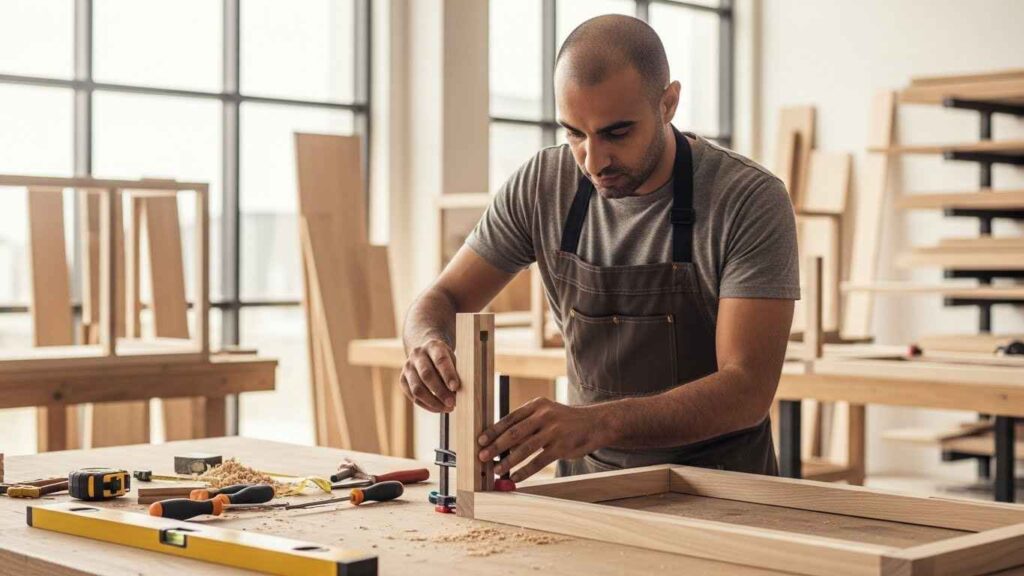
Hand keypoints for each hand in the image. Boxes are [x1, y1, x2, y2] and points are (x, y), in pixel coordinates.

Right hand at [400, 338, 460, 412]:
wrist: (427, 353)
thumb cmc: (445, 360)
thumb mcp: (453, 360)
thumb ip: (455, 373)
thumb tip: (459, 393)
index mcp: (433, 346)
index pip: (440, 360)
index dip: (448, 374)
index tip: (456, 387)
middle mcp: (417, 354)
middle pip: (426, 375)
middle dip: (440, 391)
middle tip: (452, 403)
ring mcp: (407, 367)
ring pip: (417, 389)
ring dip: (433, 402)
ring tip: (447, 408)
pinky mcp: (403, 379)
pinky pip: (413, 397)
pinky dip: (426, 405)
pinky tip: (438, 408)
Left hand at [477, 398, 614, 481]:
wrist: (595, 423)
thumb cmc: (565, 421)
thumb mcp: (546, 412)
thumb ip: (527, 422)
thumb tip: (501, 440)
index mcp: (536, 405)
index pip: (510, 418)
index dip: (493, 430)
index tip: (480, 440)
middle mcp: (544, 416)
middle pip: (514, 433)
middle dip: (495, 446)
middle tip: (482, 456)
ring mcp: (554, 431)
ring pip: (525, 448)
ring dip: (508, 461)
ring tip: (497, 470)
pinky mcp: (562, 447)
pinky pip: (539, 461)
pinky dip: (525, 471)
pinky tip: (515, 477)